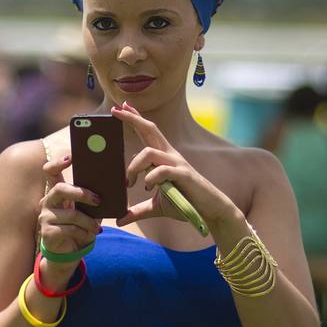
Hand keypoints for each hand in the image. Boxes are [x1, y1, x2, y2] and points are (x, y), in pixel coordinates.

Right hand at [38, 151, 102, 254]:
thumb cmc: (81, 226)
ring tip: (97, 227)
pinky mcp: (47, 232)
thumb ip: (96, 197)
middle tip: (98, 200)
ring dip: (88, 221)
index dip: (58, 162)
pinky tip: (89, 236)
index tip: (71, 157)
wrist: (70, 251)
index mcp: (57, 192)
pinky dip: (84, 233)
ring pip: (71, 213)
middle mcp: (47, 201)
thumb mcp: (90, 210)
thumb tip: (119, 181)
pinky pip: (70, 229)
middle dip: (81, 193)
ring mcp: (45, 217)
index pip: (50, 171)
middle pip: (60, 189)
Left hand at [110, 102, 239, 230]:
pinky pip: (162, 170)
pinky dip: (151, 177)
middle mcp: (170, 156)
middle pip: (150, 130)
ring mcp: (177, 164)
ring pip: (149, 152)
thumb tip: (120, 219)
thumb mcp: (156, 208)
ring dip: (135, 165)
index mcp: (163, 158)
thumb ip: (138, 211)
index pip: (147, 133)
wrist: (209, 212)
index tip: (120, 107)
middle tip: (116, 110)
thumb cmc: (185, 204)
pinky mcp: (184, 175)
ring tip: (130, 182)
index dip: (135, 118)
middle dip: (133, 119)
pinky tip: (148, 187)